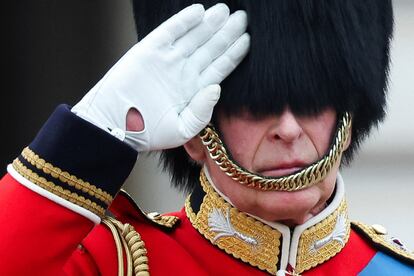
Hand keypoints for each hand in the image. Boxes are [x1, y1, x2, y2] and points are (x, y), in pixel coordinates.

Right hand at [72, 3, 248, 151]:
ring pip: (194, 37)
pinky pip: (170, 31)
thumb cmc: (147, 132)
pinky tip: (199, 12)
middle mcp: (183, 72)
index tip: (246, 40)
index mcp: (193, 89)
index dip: (233, 53)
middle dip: (227, 33)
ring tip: (226, 11)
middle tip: (242, 18)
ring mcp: (167, 60)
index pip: (219, 67)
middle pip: (210, 48)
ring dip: (210, 24)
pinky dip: (184, 21)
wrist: (113, 125)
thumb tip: (216, 88)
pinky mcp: (149, 50)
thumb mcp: (181, 129)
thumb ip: (202, 112)